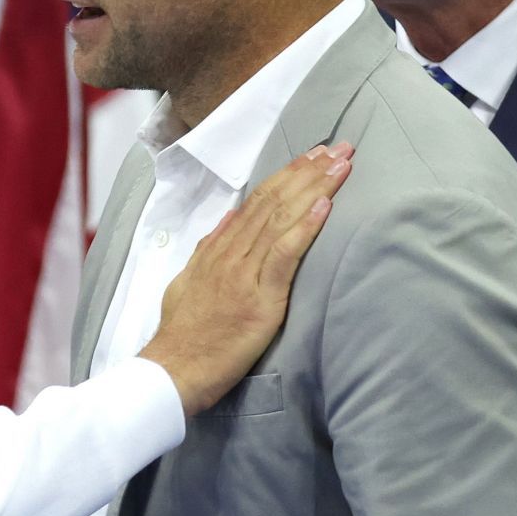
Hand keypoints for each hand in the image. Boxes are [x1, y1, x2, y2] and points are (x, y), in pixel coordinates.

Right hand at [140, 143, 351, 416]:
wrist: (174, 368)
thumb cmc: (183, 335)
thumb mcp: (186, 283)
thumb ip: (207, 252)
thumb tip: (226, 223)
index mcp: (217, 251)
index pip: (257, 202)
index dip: (286, 176)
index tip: (310, 156)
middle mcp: (232, 254)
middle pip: (275, 201)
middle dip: (308, 171)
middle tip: (339, 146)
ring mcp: (245, 273)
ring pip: (283, 218)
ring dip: (316, 187)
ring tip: (342, 163)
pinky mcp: (260, 297)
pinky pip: (285, 254)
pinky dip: (305, 226)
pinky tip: (325, 204)